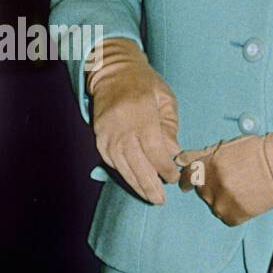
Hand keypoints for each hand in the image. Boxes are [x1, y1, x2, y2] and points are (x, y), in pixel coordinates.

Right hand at [85, 38, 180, 204]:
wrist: (112, 72)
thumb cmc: (144, 84)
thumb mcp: (165, 99)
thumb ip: (169, 127)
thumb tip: (173, 154)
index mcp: (142, 114)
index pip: (154, 150)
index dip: (164, 168)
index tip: (173, 177)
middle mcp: (122, 126)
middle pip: (137, 163)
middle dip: (150, 184)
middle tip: (160, 200)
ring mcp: (107, 133)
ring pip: (122, 166)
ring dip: (136, 184)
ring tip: (149, 197)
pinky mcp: (99, 137)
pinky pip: (111, 161)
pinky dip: (123, 173)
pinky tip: (134, 182)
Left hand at [176, 132, 272, 225]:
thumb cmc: (258, 153)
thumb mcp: (226, 147)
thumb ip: (200, 154)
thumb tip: (179, 159)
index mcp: (207, 166)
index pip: (188, 176)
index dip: (190, 179)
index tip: (191, 183)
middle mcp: (210, 185)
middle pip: (202, 190)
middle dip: (211, 185)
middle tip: (232, 179)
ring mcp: (220, 202)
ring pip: (213, 203)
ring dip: (222, 198)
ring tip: (242, 188)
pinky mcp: (232, 216)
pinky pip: (226, 215)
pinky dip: (233, 209)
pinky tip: (246, 198)